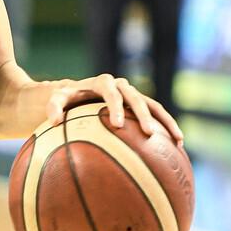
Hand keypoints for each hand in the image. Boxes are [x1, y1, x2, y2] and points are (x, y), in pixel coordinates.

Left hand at [46, 74, 183, 146]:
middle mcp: (121, 86)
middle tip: (148, 134)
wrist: (77, 95)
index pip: (110, 92)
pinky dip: (166, 129)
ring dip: (166, 122)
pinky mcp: (139, 106)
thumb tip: (54, 122)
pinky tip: (176, 148)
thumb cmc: (65, 99)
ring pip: (154, 106)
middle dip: (144, 115)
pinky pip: (156, 116)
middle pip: (136, 98)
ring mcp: (132, 95)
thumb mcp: (54, 99)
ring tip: (177, 141)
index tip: (116, 125)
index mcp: (101, 82)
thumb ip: (52, 107)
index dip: (115, 106)